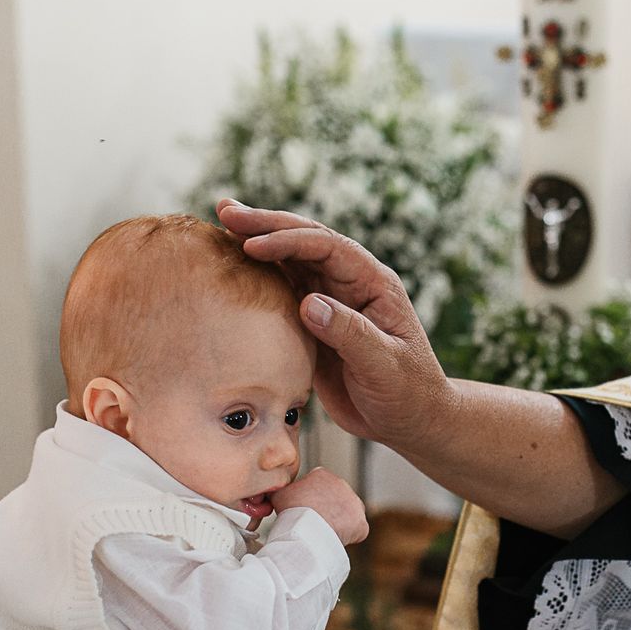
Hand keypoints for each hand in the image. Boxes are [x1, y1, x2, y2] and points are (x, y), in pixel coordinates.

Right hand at [217, 199, 452, 450]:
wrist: (408, 419)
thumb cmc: (407, 393)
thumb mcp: (384, 366)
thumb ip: (350, 334)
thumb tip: (309, 303)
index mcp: (374, 284)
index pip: (329, 248)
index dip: (290, 241)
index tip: (253, 245)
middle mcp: (351, 283)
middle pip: (306, 242)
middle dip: (266, 225)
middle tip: (225, 210)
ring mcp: (332, 300)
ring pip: (291, 261)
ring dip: (257, 242)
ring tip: (222, 224)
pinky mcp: (315, 322)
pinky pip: (283, 289)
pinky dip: (258, 274)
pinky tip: (233, 265)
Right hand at [271, 468, 367, 544]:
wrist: (307, 528)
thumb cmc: (292, 511)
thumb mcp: (279, 493)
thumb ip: (282, 489)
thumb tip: (276, 491)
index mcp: (323, 475)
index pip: (319, 486)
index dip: (311, 500)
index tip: (305, 511)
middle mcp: (343, 485)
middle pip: (335, 499)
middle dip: (326, 510)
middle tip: (314, 523)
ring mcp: (355, 504)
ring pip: (347, 514)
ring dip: (338, 522)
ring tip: (323, 533)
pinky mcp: (361, 523)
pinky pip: (355, 531)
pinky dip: (347, 537)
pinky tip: (333, 539)